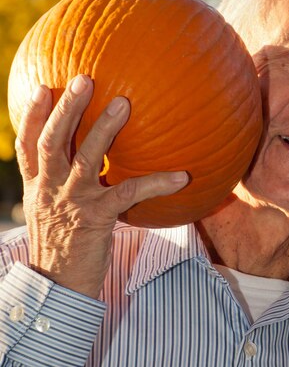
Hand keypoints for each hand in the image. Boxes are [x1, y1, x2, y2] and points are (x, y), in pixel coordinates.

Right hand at [15, 75, 187, 298]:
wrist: (58, 287)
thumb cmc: (62, 246)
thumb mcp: (52, 212)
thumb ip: (63, 186)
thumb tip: (87, 166)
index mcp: (38, 186)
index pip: (28, 145)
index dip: (32, 116)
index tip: (40, 87)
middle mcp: (50, 189)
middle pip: (52, 142)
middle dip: (66, 109)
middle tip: (84, 79)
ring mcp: (73, 202)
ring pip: (85, 158)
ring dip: (104, 129)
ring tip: (123, 104)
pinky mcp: (97, 218)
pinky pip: (130, 193)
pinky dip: (157, 182)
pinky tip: (182, 175)